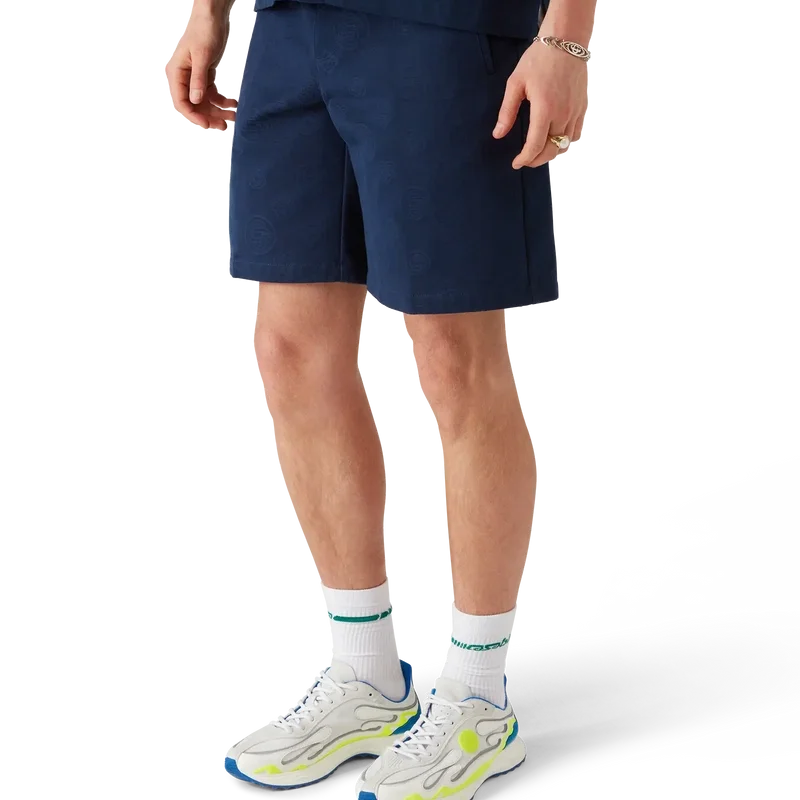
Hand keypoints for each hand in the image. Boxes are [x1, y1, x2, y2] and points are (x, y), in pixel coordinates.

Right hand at [163, 9, 236, 131]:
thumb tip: (196, 100)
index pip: (181, 102)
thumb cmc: (204, 30)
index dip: (194, 116)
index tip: (208, 125)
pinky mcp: (205, 76)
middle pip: (194, 106)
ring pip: (205, 102)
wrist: (213, 16)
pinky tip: (234, 103)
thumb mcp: (202, 56)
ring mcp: (195, 78)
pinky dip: (223, 101)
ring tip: (234, 116)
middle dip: (209, 117)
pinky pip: (213, 94)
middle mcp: (184, 78)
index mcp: (176, 73)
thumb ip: (198, 80)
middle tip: (224, 126)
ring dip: (219, 111)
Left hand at [493, 39, 588, 168]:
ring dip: (550, 153)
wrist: (566, 41)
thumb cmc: (539, 59)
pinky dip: (565, 143)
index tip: (516, 163)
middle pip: (551, 150)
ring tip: (538, 152)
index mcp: (544, 108)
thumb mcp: (516, 83)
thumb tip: (498, 134)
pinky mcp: (582, 108)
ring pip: (565, 145)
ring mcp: (575, 112)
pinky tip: (554, 141)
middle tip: (525, 161)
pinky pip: (575, 135)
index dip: (524, 159)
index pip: (535, 145)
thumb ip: (507, 112)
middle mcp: (562, 114)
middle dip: (536, 160)